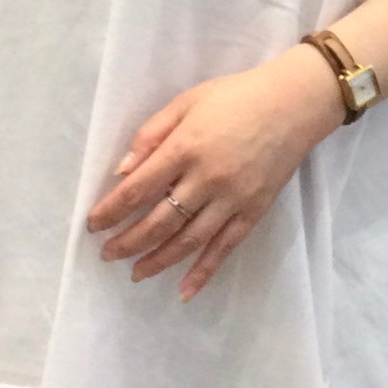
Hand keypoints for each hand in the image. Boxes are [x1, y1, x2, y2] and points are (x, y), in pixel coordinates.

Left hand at [86, 44, 344, 301]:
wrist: (294, 104)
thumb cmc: (235, 97)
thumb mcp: (186, 101)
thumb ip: (151, 135)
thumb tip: (121, 171)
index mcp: (185, 147)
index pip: (137, 190)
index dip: (111, 211)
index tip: (93, 225)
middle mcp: (206, 179)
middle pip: (158, 222)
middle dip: (128, 242)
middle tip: (107, 254)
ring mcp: (232, 199)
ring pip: (188, 241)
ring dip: (157, 261)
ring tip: (135, 273)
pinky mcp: (253, 211)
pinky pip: (224, 248)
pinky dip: (203, 272)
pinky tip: (184, 291)